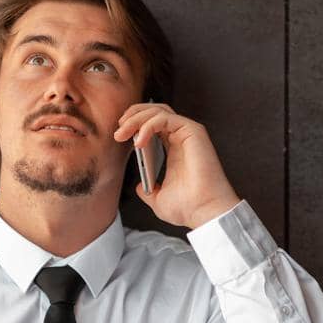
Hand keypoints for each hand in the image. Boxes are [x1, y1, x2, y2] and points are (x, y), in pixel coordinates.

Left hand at [113, 102, 241, 229]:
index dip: (134, 124)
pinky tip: (138, 141)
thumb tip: (140, 188)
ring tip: (123, 133)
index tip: (119, 136)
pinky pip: (165, 118)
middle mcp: (181, 139)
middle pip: (154, 111)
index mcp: (174, 150)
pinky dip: (148, 125)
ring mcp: (188, 133)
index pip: (153, 125)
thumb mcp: (158, 199)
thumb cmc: (188, 207)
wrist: (203, 212)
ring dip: (136, 118)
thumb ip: (148, 191)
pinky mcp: (193, 132)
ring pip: (158, 111)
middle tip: (119, 131)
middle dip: (132, 116)